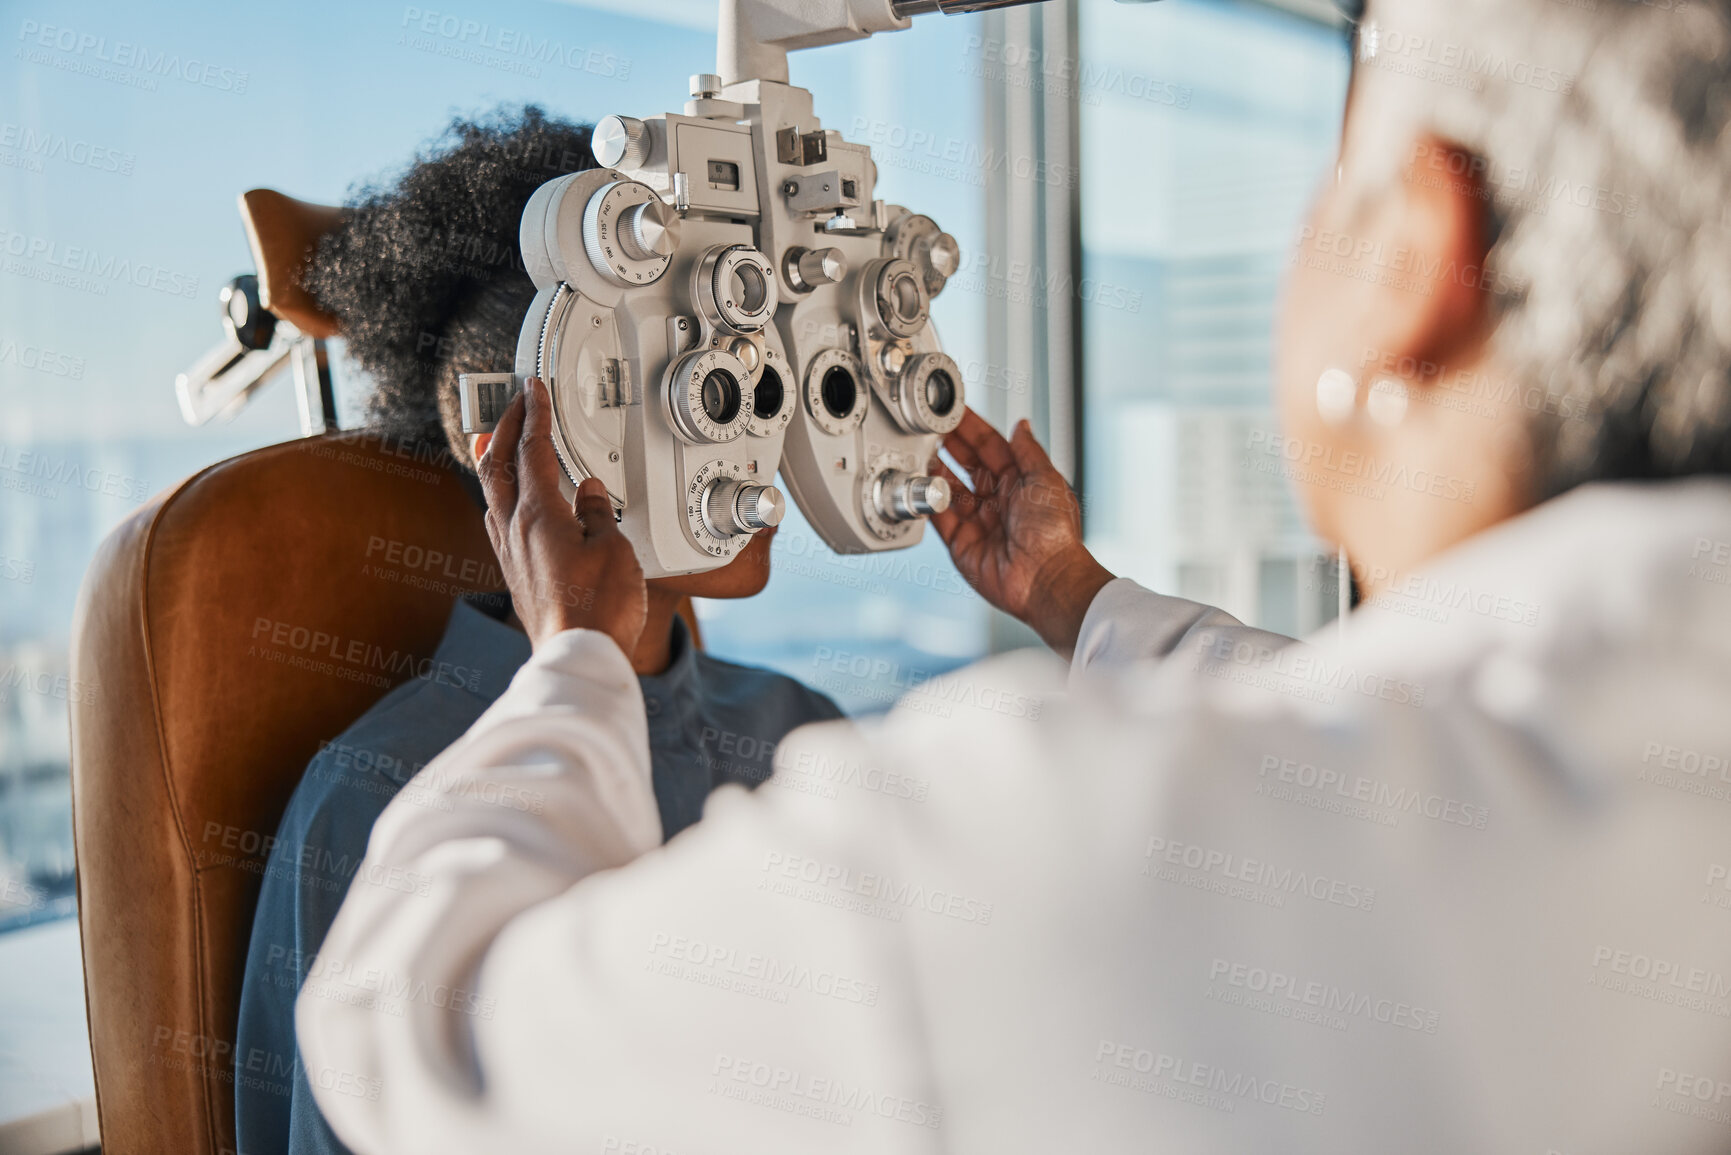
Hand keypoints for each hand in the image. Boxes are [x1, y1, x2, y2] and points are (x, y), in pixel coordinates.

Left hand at [477, 377, 647, 656]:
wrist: (578, 656)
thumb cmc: (598, 609)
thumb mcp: (614, 549)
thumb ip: (597, 513)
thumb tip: (588, 492)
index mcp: (538, 516)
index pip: (533, 450)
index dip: (535, 414)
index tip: (534, 389)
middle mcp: (515, 532)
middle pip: (498, 465)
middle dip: (504, 428)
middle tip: (511, 404)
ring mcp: (510, 555)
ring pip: (491, 493)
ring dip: (495, 460)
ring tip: (498, 442)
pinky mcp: (515, 575)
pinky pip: (498, 521)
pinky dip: (501, 495)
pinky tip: (510, 502)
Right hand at [929, 409, 1113, 656]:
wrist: (1046, 580)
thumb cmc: (1055, 534)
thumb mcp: (1046, 480)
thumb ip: (1028, 451)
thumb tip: (1022, 425)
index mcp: (1021, 483)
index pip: (991, 448)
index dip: (972, 429)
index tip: (954, 412)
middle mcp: (999, 501)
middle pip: (967, 466)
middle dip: (949, 446)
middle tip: (930, 428)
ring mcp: (980, 523)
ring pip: (950, 490)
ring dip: (936, 471)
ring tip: (921, 451)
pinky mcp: (962, 545)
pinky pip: (940, 519)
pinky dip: (929, 502)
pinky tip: (922, 484)